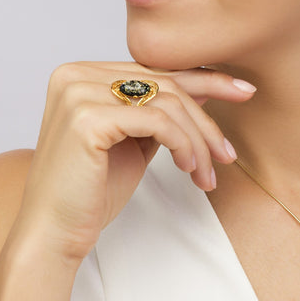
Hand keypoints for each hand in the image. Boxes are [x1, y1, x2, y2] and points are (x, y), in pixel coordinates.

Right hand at [11, 62, 255, 264]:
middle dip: (207, 120)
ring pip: (168, 102)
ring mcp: (79, 92)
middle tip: (229, 153)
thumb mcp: (136, 140)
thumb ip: (161, 111)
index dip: (206, 79)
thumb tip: (206, 87)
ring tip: (207, 173)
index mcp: (84, 74)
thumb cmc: (94, 190)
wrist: (55, 230)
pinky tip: (189, 167)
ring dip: (198, 140)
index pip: (157, 70)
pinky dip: (183, 144)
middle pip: (167, 83)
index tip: (244, 91)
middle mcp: (77, 74)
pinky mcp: (87, 117)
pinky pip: (157, 120)